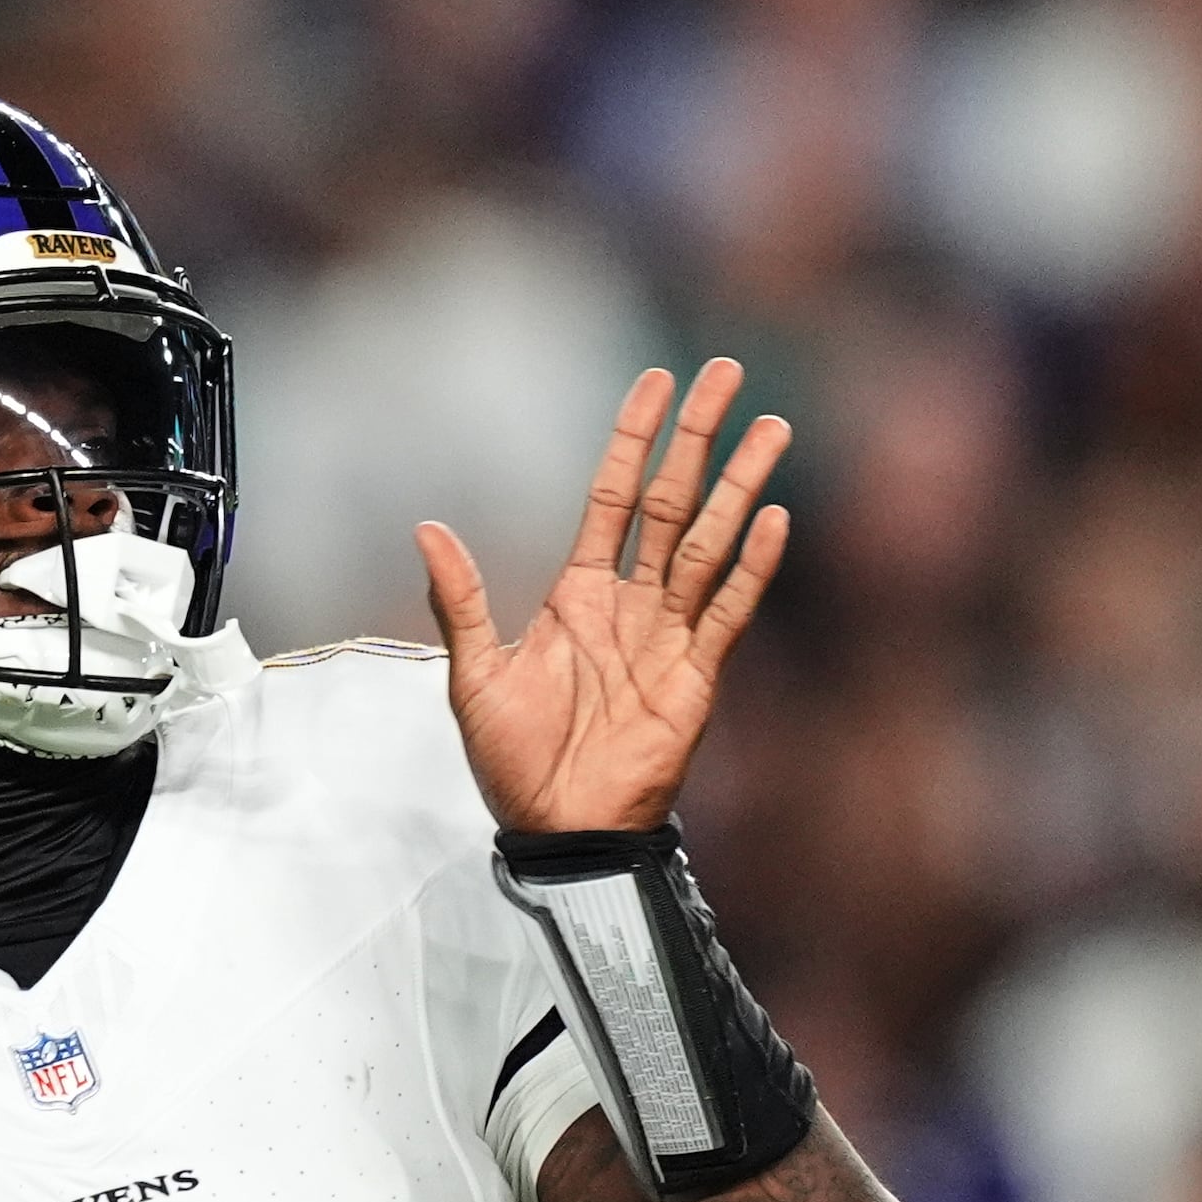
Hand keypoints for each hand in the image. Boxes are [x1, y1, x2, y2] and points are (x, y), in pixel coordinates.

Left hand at [420, 360, 789, 833]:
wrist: (555, 829)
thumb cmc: (513, 761)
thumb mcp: (475, 676)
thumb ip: (461, 600)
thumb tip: (427, 527)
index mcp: (578, 594)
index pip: (614, 495)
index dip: (634, 439)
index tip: (656, 381)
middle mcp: (631, 603)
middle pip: (672, 501)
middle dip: (698, 437)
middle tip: (726, 372)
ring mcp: (668, 637)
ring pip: (711, 544)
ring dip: (740, 486)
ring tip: (771, 429)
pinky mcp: (696, 678)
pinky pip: (728, 612)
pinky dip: (751, 568)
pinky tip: (773, 519)